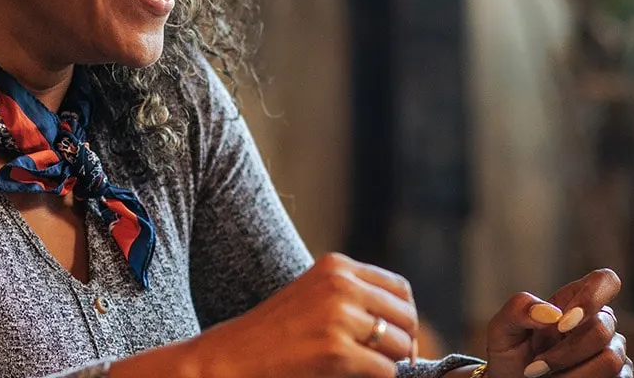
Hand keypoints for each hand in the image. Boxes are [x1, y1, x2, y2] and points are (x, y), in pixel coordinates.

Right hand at [127, 253, 418, 377]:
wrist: (228, 360)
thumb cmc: (268, 337)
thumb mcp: (311, 298)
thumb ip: (350, 298)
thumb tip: (403, 326)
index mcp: (336, 266)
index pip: (399, 289)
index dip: (403, 318)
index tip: (394, 340)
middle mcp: (341, 284)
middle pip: (405, 316)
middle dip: (402, 344)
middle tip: (387, 364)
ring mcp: (339, 316)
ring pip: (399, 344)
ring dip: (390, 364)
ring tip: (365, 371)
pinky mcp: (336, 350)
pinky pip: (385, 369)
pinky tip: (351, 377)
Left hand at [468, 269, 630, 377]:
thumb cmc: (509, 354)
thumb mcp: (501, 330)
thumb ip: (519, 310)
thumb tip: (550, 313)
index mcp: (575, 300)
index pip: (605, 281)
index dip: (591, 299)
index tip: (562, 325)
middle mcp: (600, 322)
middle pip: (602, 330)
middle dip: (565, 354)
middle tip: (535, 369)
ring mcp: (612, 351)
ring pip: (610, 360)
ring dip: (572, 375)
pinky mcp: (618, 376)